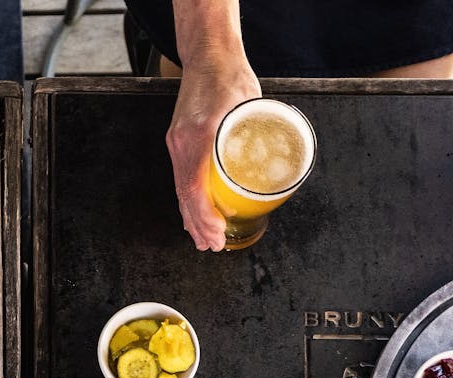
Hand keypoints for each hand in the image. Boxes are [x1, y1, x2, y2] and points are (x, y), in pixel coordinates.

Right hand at [166, 56, 259, 250]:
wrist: (208, 56)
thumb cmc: (230, 77)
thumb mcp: (251, 105)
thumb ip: (259, 134)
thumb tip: (276, 166)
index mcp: (199, 134)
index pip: (194, 185)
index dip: (204, 215)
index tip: (217, 231)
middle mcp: (182, 141)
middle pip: (185, 194)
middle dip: (199, 225)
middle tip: (214, 246)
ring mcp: (176, 142)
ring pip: (180, 190)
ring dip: (191, 219)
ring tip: (204, 241)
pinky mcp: (178, 142)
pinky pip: (180, 179)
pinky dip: (187, 202)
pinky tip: (192, 218)